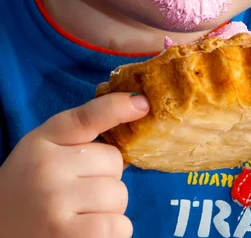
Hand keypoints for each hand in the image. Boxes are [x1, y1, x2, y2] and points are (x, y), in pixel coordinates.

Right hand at [0, 92, 148, 237]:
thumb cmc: (30, 183)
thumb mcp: (45, 147)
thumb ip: (81, 133)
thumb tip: (137, 110)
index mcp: (44, 140)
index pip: (87, 117)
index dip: (118, 107)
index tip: (143, 103)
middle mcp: (49, 168)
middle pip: (115, 162)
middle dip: (107, 176)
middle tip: (80, 188)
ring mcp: (57, 204)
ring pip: (119, 195)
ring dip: (110, 206)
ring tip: (82, 212)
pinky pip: (118, 227)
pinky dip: (113, 231)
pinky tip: (89, 230)